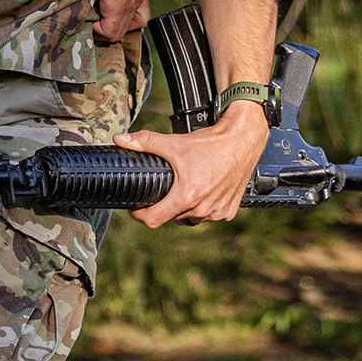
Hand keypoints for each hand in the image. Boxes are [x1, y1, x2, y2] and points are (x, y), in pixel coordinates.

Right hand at [87, 0, 150, 42]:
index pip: (139, 6)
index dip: (125, 12)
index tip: (105, 7)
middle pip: (134, 21)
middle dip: (115, 23)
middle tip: (98, 18)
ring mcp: (129, 3)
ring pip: (121, 30)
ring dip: (105, 30)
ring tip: (91, 22)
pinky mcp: (118, 9)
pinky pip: (111, 33)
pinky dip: (99, 32)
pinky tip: (90, 23)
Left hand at [113, 103, 267, 225]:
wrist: (242, 140)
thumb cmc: (210, 143)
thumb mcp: (174, 143)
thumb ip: (145, 142)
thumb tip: (119, 140)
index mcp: (187, 196)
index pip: (154, 220)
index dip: (140, 215)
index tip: (136, 207)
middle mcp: (203, 209)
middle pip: (172, 217)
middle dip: (163, 207)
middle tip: (163, 190)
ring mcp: (218, 212)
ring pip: (190, 218)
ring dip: (183, 209)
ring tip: (183, 189)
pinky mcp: (229, 212)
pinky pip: (208, 216)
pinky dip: (202, 208)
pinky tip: (202, 192)